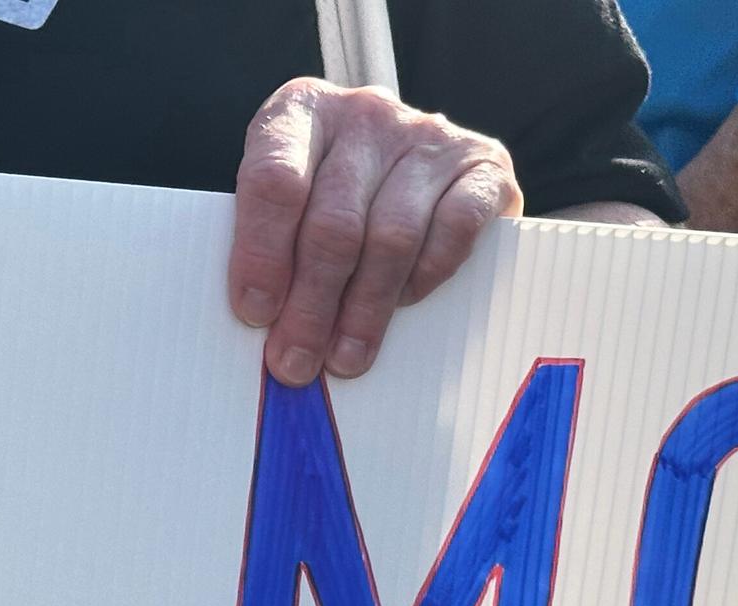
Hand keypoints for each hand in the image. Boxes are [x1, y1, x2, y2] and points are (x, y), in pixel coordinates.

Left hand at [229, 79, 522, 384]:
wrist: (413, 157)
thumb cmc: (330, 189)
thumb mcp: (287, 199)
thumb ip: (271, 242)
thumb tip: (266, 327)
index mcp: (303, 110)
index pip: (276, 181)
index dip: (262, 253)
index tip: (255, 313)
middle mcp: (366, 113)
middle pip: (334, 222)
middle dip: (311, 305)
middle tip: (295, 362)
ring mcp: (427, 135)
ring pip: (391, 237)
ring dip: (364, 311)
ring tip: (344, 359)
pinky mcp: (482, 165)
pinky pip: (454, 232)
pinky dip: (425, 278)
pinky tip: (403, 306)